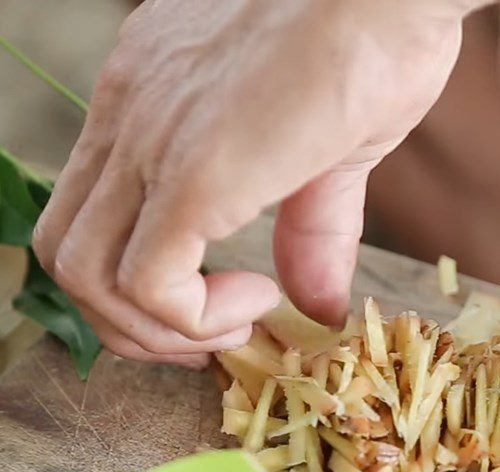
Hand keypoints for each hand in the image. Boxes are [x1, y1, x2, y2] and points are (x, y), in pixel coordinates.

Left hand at [33, 0, 486, 365]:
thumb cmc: (368, 45)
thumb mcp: (328, 158)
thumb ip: (309, 236)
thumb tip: (318, 308)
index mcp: (147, 106)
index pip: (89, 219)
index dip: (138, 290)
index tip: (216, 303)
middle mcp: (127, 119)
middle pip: (65, 257)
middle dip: (133, 325)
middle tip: (212, 331)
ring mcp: (149, 142)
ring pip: (83, 279)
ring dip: (159, 332)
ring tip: (237, 320)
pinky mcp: (191, 174)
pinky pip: (148, 286)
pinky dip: (196, 318)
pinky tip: (258, 295)